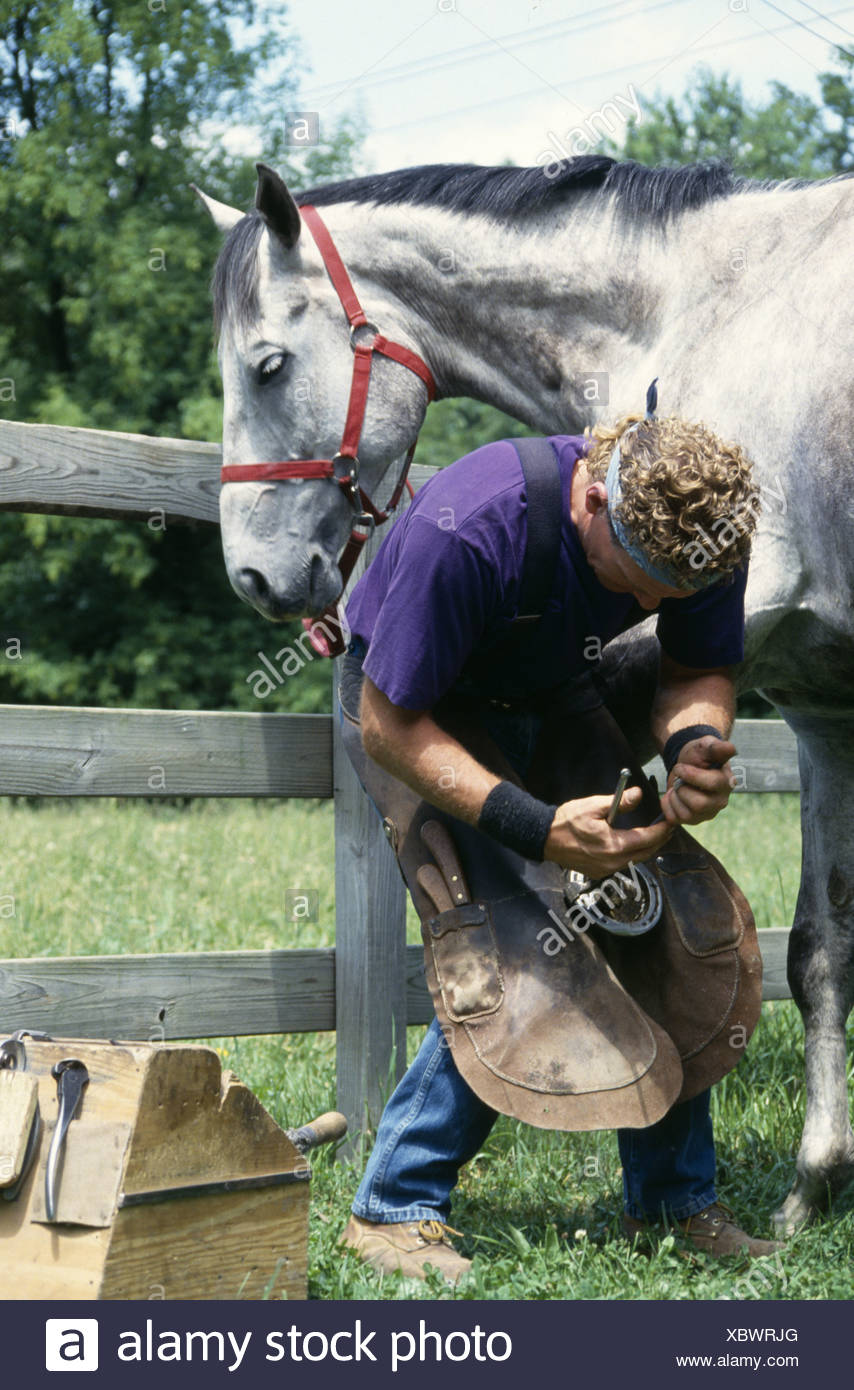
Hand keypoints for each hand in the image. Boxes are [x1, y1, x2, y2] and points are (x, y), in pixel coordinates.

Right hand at [544, 784, 673, 876]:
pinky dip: (634, 853)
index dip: (663, 830)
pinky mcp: (600, 873)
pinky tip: (634, 843)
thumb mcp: (594, 806)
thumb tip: (638, 794)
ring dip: (648, 847)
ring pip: (636, 860)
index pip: (648, 839)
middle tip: (669, 827)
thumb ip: (619, 802)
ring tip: (655, 834)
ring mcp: (607, 870)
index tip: (671, 821)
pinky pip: (624, 864)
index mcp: (614, 845)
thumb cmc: (567, 820)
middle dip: (660, 840)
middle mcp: (614, 862)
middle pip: (647, 853)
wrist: (544, 839)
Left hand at [661, 736, 736, 825]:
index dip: (691, 775)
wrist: (685, 765)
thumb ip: (716, 748)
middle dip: (682, 789)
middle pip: (699, 804)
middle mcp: (720, 801)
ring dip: (674, 796)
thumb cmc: (698, 756)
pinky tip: (673, 795)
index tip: (681, 767)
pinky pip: (674, 819)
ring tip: (678, 786)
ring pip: (686, 814)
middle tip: (679, 778)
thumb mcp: (704, 746)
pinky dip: (667, 805)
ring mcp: (707, 813)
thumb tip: (731, 748)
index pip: (712, 784)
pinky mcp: (693, 820)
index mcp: (727, 782)